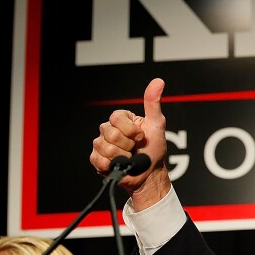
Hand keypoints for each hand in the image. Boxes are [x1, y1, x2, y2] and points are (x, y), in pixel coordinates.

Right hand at [89, 78, 170, 209]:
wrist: (149, 173)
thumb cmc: (154, 148)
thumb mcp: (157, 124)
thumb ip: (153, 103)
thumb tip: (158, 81)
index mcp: (121, 119)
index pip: (116, 117)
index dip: (130, 130)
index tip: (141, 136)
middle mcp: (108, 129)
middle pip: (110, 133)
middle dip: (128, 144)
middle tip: (135, 148)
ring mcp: (101, 144)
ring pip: (105, 147)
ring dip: (122, 156)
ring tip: (129, 157)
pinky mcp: (96, 159)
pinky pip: (99, 160)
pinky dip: (112, 165)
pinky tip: (120, 165)